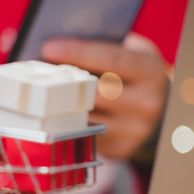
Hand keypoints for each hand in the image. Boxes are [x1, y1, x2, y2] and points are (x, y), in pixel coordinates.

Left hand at [41, 35, 168, 159]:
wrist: (160, 106)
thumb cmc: (130, 71)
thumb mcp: (126, 51)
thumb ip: (98, 47)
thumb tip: (50, 45)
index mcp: (149, 71)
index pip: (111, 60)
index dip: (78, 53)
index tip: (48, 47)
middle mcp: (147, 102)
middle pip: (94, 92)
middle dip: (61, 81)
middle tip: (32, 70)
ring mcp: (135, 130)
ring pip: (84, 116)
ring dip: (56, 104)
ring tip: (35, 90)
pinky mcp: (121, 149)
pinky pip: (84, 133)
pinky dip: (64, 121)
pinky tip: (49, 111)